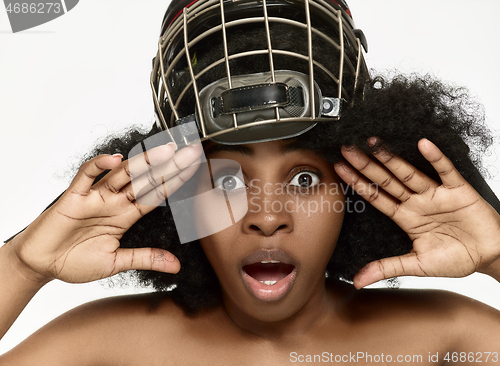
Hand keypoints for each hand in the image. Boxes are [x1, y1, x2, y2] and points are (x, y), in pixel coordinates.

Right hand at [11, 142, 202, 283]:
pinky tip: (115, 159)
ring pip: (122, 174)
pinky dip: (98, 166)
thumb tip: (176, 266)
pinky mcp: (73, 198)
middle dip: (168, 167)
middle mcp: (114, 202)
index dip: (175, 181)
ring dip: (143, 162)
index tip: (194, 168)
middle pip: (146, 180)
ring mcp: (95, 198)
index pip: (156, 194)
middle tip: (190, 152)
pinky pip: (86, 177)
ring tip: (165, 150)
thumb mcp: (117, 263)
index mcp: (126, 216)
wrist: (41, 265)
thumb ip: (145, 258)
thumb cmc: (75, 261)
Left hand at [334, 138, 499, 288]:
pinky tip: (423, 144)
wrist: (490, 256)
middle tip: (347, 149)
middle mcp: (416, 202)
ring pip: (409, 173)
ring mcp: (436, 194)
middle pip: (387, 181)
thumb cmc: (455, 259)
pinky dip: (436, 158)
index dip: (357, 183)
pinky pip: (446, 171)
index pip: (376, 197)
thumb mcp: (417, 265)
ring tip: (374, 143)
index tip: (339, 169)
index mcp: (405, 218)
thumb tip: (357, 281)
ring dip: (392, 158)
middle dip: (366, 166)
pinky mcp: (458, 190)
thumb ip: (387, 268)